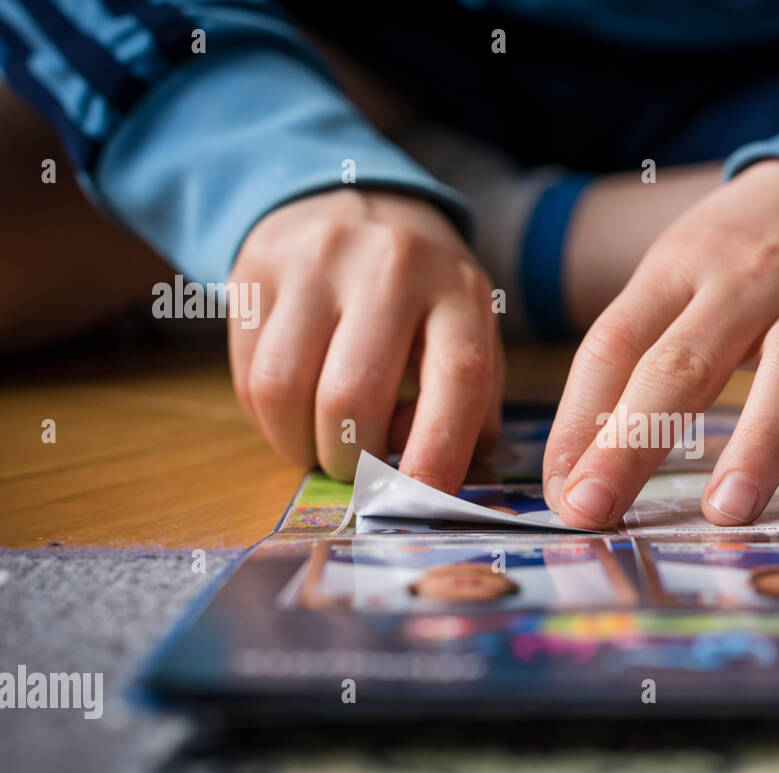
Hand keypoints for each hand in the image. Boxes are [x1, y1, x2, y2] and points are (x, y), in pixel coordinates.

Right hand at [228, 190, 502, 486]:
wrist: (359, 204)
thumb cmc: (426, 297)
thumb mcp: (470, 337)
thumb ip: (469, 409)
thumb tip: (430, 481)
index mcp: (459, 290)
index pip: (457, 377)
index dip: (438, 451)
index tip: (418, 500)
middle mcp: (389, 265)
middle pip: (351, 397)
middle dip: (352, 462)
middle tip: (360, 472)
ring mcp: (314, 262)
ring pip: (284, 392)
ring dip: (301, 447)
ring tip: (323, 447)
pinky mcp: (254, 270)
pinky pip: (247, 377)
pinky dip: (270, 421)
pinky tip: (296, 413)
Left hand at [542, 159, 778, 528]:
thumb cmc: (731, 262)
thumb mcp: (667, 286)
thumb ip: (624, 372)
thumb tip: (572, 475)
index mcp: (677, 269)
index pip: (615, 344)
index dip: (580, 421)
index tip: (564, 494)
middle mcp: (747, 278)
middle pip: (685, 359)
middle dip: (635, 442)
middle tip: (597, 510)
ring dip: (760, 440)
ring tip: (727, 510)